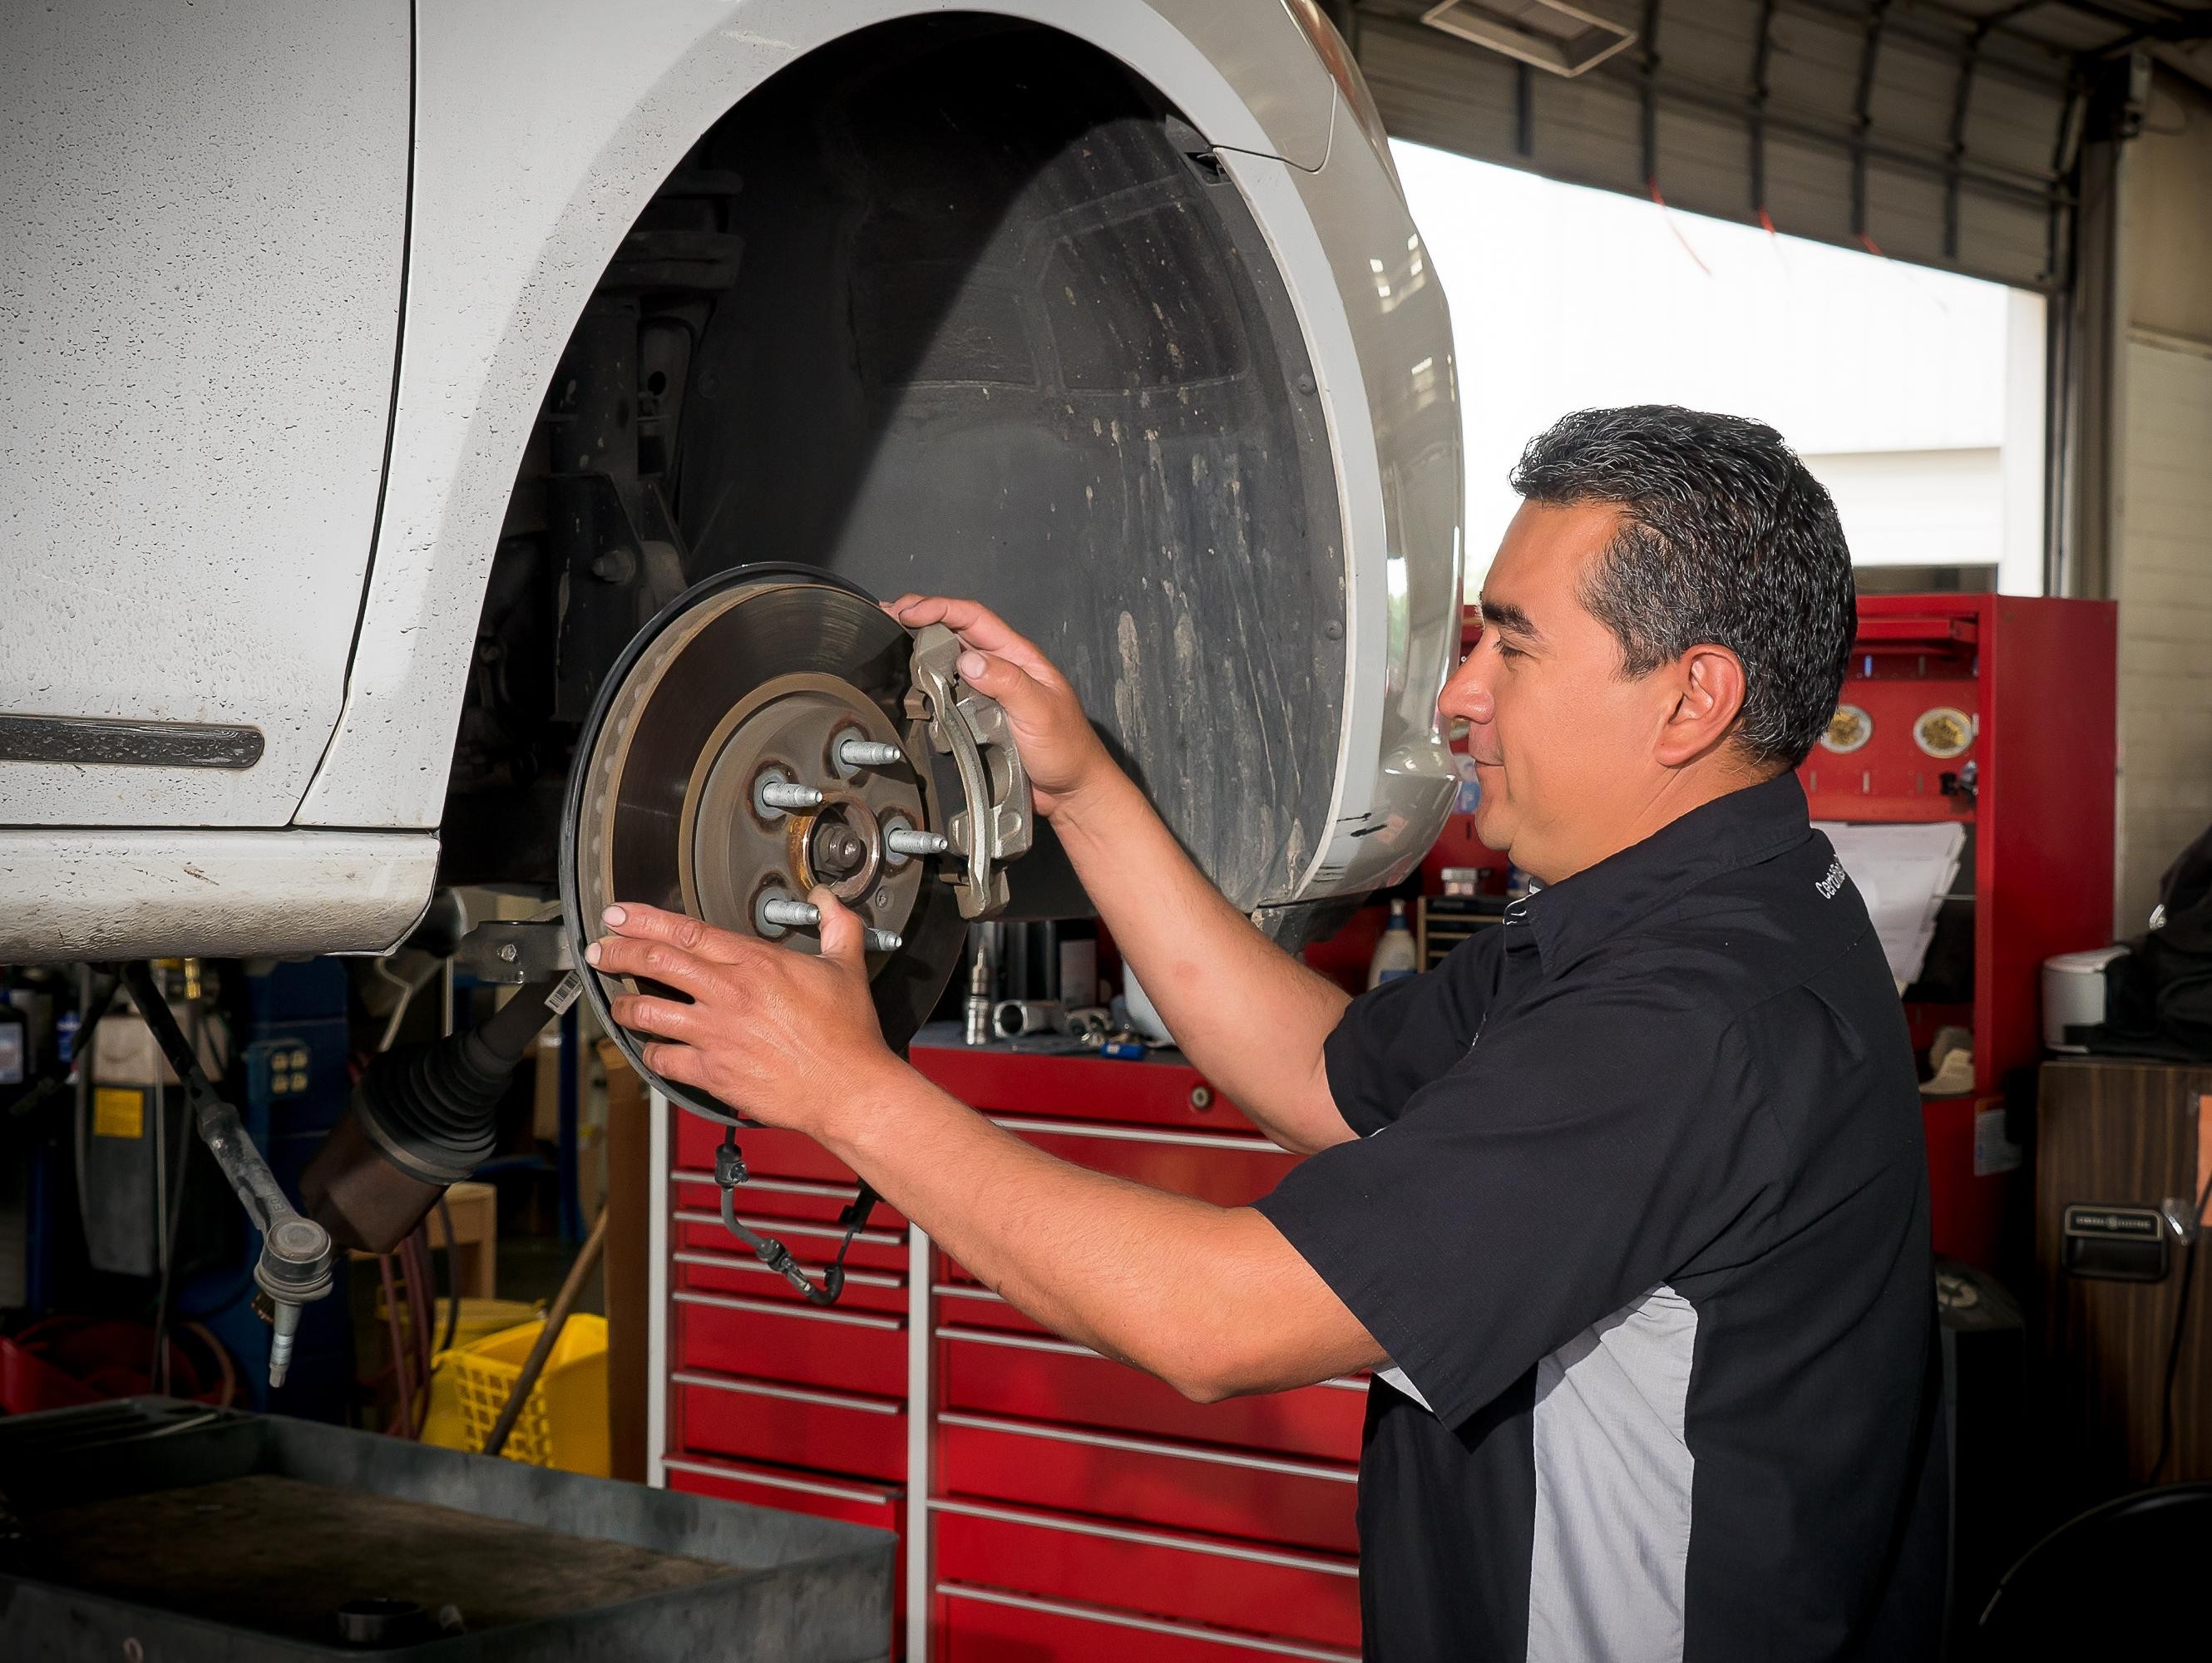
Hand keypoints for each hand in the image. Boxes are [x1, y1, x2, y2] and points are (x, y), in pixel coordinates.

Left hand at [586, 892, 905, 1137]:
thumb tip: (829, 900)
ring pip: (648, 1011)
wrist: (847, 1088)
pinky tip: (650, 1049)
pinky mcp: (712, 1072)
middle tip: (599, 949)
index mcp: (756, 964)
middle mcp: (728, 995)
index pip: (686, 932)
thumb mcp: (846, 966)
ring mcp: (715, 1034)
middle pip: (655, 963)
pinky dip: (650, 1052)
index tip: (620, 915)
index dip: (644, 920)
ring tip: (616, 1002)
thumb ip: (835, 926)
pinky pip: (664, 1059)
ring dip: (624, 1004)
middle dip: (618, 952)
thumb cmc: (847, 1034)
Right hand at [882, 594, 1115, 816]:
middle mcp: (1000, 669)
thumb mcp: (1041, 711)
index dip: (939, 608)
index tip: (908, 611)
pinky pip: (947, 695)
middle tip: (888, 617)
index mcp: (1018, 657)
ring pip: (947, 662)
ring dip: (919, 650)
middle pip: (954, 634)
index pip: (973, 619)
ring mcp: (986, 693)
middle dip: (920, 620)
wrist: (1070, 792)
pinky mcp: (977, 717)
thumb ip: (1007, 683)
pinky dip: (926, 685)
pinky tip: (911, 684)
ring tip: (890, 643)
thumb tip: (969, 661)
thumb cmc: (1068, 750)